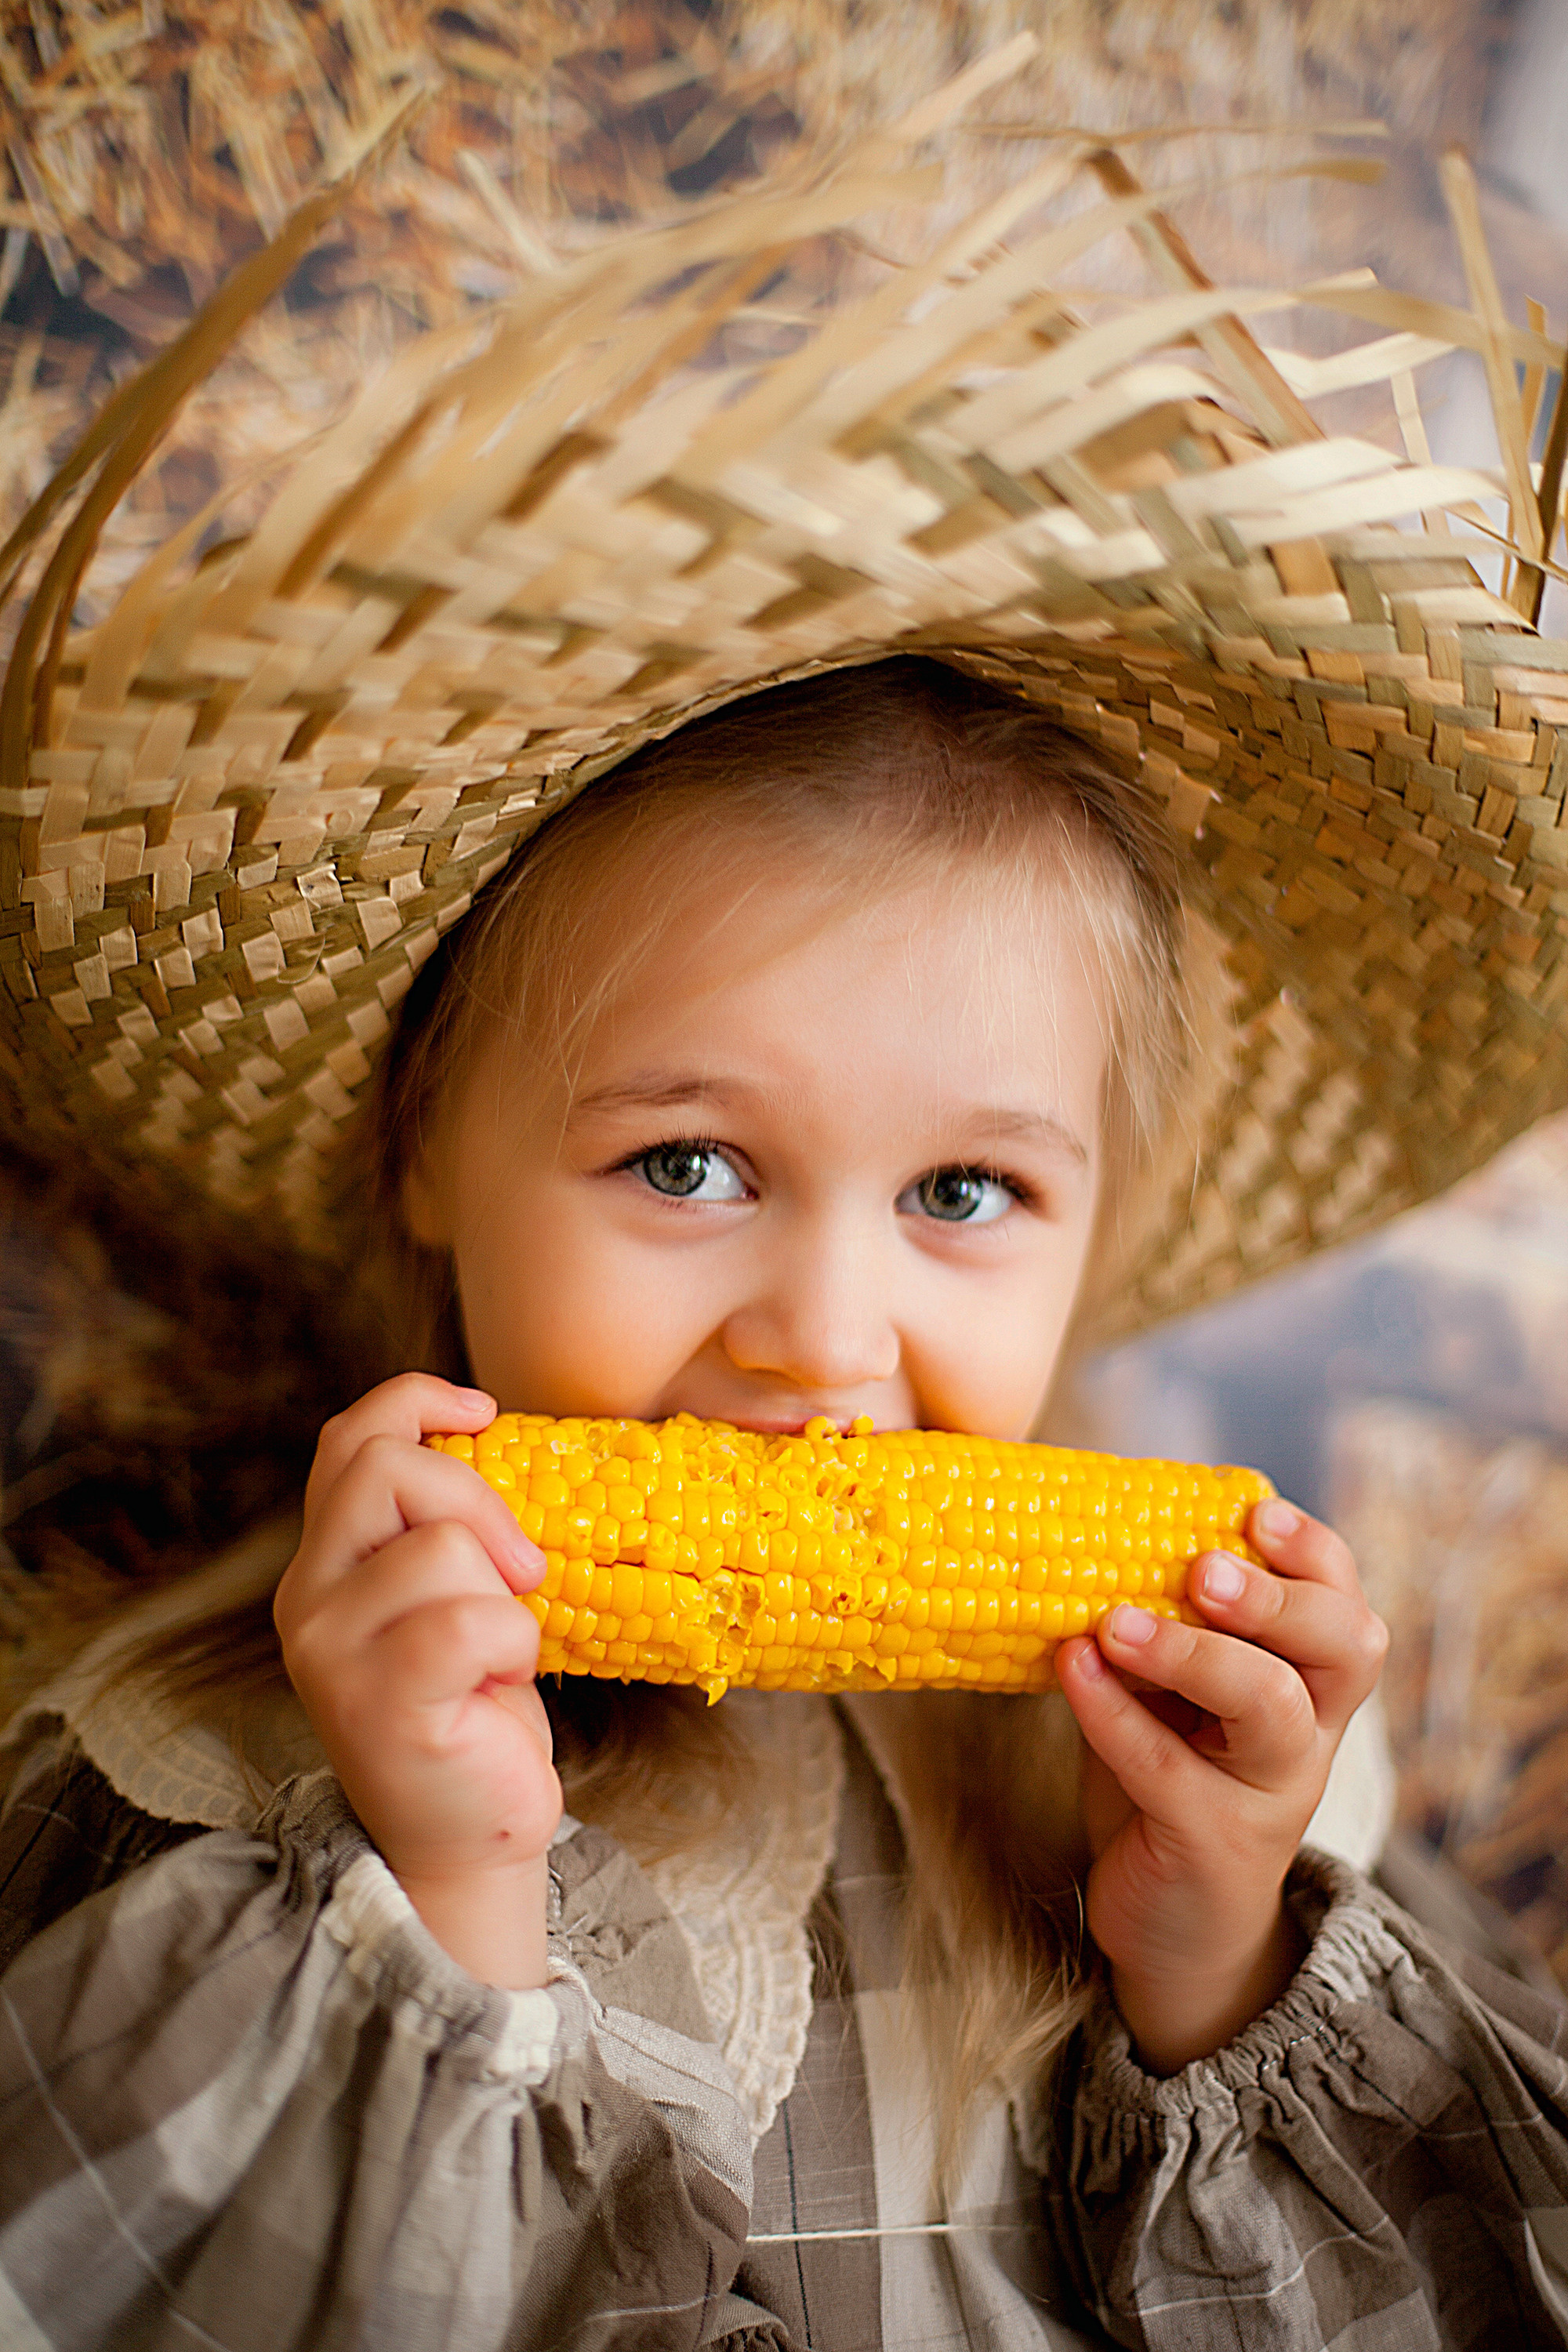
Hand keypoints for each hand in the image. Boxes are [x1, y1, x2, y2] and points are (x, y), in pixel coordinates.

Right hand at [274, 1374, 561, 1987]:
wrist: (469, 1838)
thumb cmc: (473, 1711)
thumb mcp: (450, 1599)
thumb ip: (435, 1529)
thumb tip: (484, 1434)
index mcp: (325, 1563)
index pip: (349, 1440)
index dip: (415, 1401)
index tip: (483, 1411)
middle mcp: (308, 1598)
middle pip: (388, 1467)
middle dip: (479, 1501)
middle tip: (522, 1572)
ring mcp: (332, 1650)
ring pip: (443, 1545)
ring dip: (504, 1596)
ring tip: (492, 1659)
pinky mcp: (378, 1699)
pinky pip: (473, 1620)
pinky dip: (514, 1645)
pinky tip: (496, 1692)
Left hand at [1056, 1498, 1387, 2072]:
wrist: (1175, 1930)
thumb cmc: (1171, 1783)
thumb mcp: (1177, 1697)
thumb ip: (1165, 1627)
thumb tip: (1091, 1533)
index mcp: (1311, 1683)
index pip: (1344, 1601)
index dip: (1313, 1554)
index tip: (1256, 1511)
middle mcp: (1311, 1733)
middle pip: (1341, 1645)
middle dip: (1276, 1596)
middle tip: (1200, 1569)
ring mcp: (1272, 1792)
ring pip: (1271, 1706)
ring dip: (1193, 1651)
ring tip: (1116, 1622)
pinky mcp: (1215, 1843)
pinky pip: (1168, 1768)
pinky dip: (1113, 1713)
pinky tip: (1070, 1668)